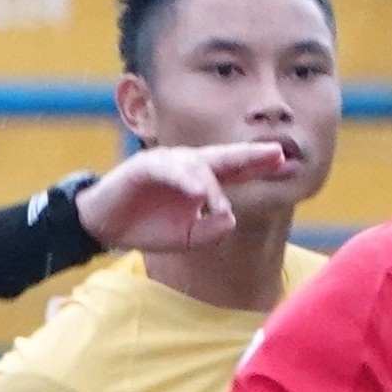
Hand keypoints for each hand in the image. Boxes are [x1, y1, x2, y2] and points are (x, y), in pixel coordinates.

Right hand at [77, 142, 288, 254]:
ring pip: (198, 167)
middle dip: (250, 155)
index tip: (284, 162)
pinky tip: (196, 191)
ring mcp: (168, 163)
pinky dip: (183, 180)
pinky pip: (169, 169)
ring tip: (219, 205)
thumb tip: (230, 217)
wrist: (106, 225)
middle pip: (224, 157)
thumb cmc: (148, 227)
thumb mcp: (187, 238)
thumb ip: (211, 231)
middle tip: (277, 153)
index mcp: (202, 182)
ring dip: (212, 186)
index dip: (258, 165)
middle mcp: (189, 166)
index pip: (236, 171)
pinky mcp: (145, 166)